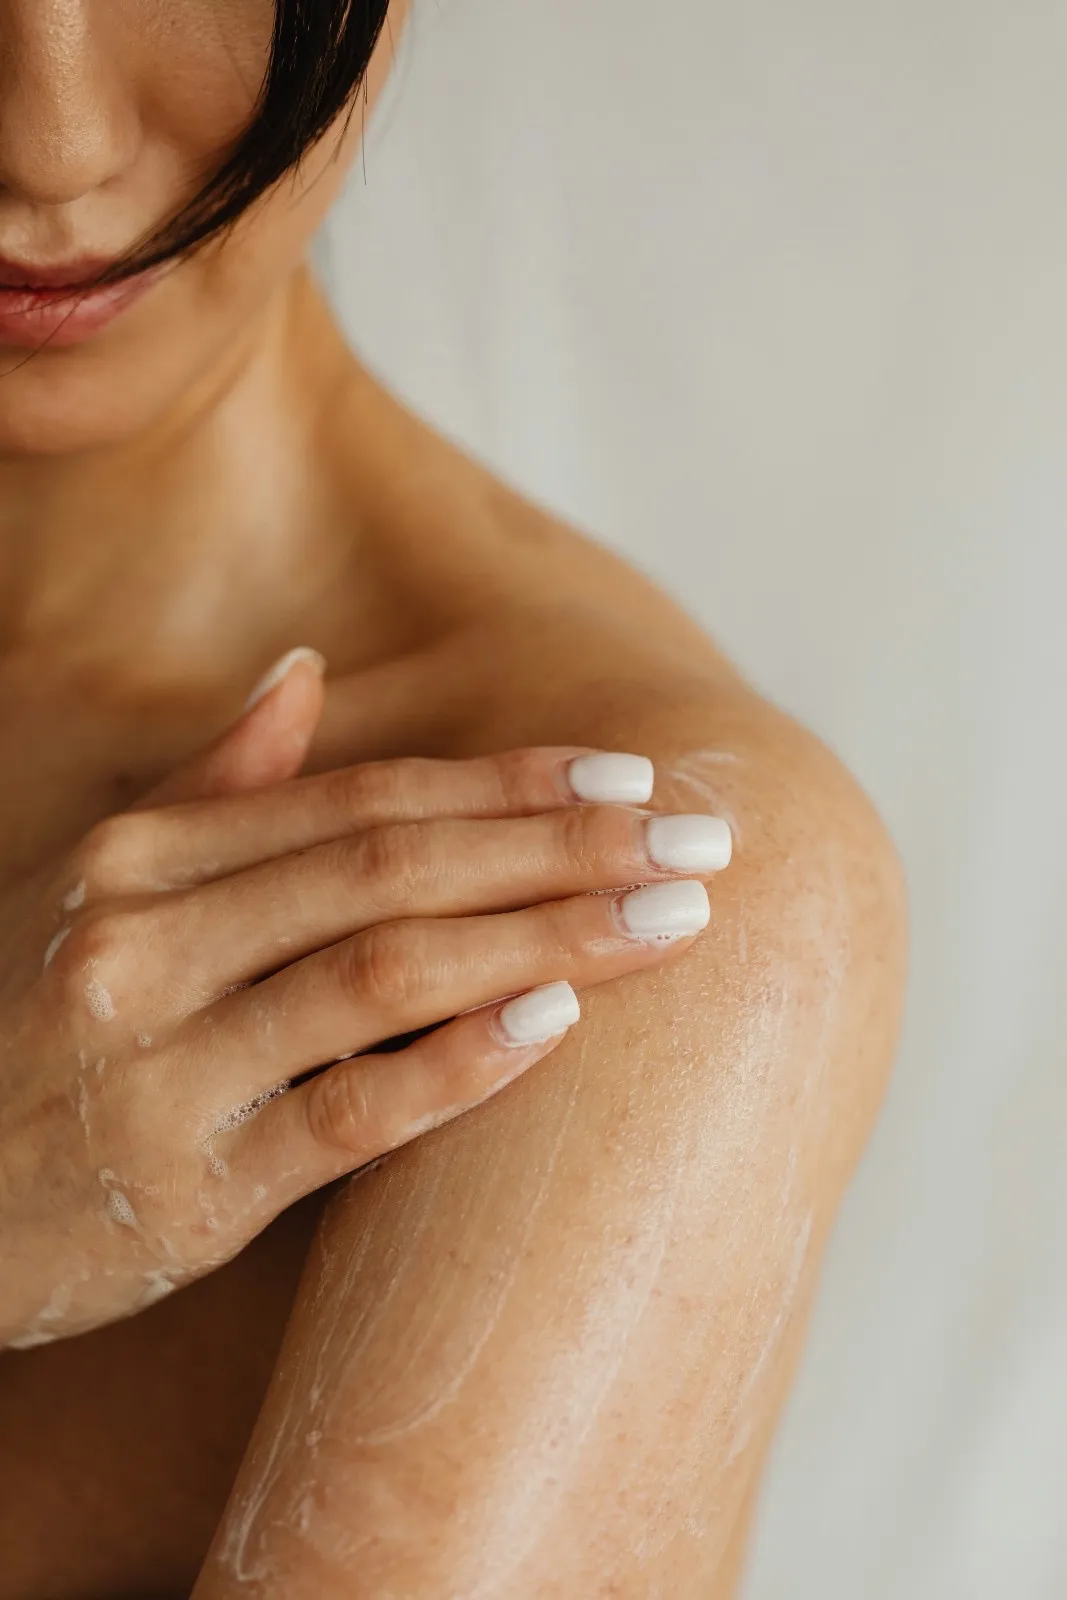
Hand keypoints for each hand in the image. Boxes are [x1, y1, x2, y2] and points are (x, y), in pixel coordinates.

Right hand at [0, 651, 731, 1349]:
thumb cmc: (26, 1029)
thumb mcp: (92, 892)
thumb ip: (210, 789)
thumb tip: (303, 671)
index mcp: (139, 861)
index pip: (361, 798)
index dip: (507, 781)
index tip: (632, 772)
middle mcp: (146, 946)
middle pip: (392, 868)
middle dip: (561, 844)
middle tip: (699, 837)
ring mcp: (163, 1068)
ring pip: (386, 974)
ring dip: (546, 937)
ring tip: (673, 919)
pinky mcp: (187, 1192)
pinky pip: (346, 1112)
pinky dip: (457, 1062)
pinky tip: (559, 1024)